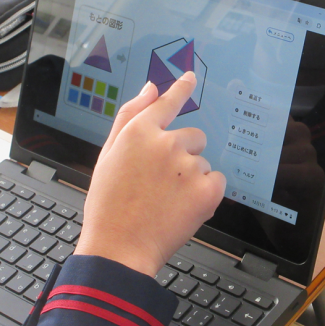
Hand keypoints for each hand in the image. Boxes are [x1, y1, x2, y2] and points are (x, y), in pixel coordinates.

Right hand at [74, 72, 225, 276]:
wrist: (119, 248)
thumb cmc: (109, 205)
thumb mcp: (107, 156)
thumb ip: (130, 116)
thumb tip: (150, 88)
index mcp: (139, 133)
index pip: (166, 102)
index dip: (180, 89)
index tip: (190, 77)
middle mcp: (166, 144)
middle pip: (193, 137)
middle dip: (183, 155)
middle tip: (162, 182)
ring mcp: (188, 166)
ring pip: (203, 163)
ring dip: (192, 177)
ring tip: (167, 200)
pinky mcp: (207, 190)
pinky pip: (217, 181)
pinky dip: (206, 193)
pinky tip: (184, 207)